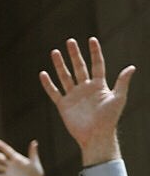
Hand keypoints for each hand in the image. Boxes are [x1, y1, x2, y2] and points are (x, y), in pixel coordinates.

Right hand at [39, 37, 133, 160]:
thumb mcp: (118, 99)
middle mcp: (85, 88)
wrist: (95, 136)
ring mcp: (73, 96)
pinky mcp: (63, 105)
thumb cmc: (109, 119)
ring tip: (55, 52)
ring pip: (65, 76)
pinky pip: (54, 92)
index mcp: (99, 86)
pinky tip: (43, 74)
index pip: (97, 65)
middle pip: (79, 67)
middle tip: (70, 41)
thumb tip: (131, 67)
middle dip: (74, 54)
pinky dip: (48, 84)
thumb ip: (122, 82)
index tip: (91, 40)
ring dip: (60, 65)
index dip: (95, 52)